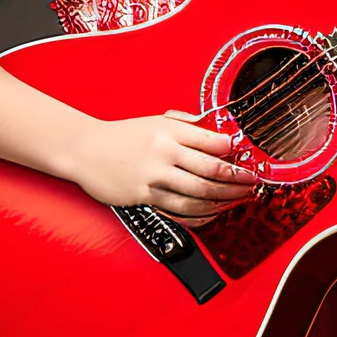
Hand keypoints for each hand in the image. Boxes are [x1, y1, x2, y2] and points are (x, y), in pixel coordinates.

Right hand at [66, 110, 257, 222]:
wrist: (84, 149)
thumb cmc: (123, 135)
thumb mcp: (156, 120)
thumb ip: (187, 125)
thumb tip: (218, 134)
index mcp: (170, 131)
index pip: (213, 142)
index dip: (236, 152)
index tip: (248, 158)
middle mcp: (164, 154)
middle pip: (212, 171)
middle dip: (237, 179)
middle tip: (251, 183)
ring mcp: (154, 177)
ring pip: (198, 194)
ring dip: (224, 200)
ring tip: (237, 200)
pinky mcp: (143, 196)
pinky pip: (178, 210)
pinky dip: (200, 215)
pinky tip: (212, 214)